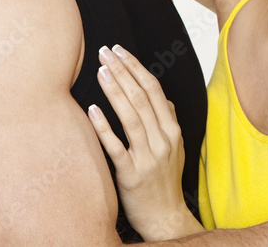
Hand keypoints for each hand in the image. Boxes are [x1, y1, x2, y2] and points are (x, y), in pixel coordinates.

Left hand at [88, 45, 201, 240]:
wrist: (165, 217)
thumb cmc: (165, 180)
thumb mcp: (174, 147)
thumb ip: (166, 120)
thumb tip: (159, 96)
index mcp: (172, 130)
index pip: (154, 89)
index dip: (135, 67)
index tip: (118, 50)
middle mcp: (163, 140)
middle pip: (141, 98)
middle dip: (122, 71)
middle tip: (103, 52)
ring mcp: (148, 157)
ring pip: (131, 117)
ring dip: (115, 91)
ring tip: (100, 71)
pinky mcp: (131, 175)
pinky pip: (116, 147)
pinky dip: (104, 127)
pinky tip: (93, 110)